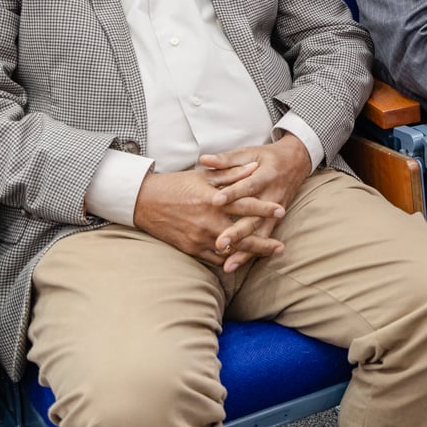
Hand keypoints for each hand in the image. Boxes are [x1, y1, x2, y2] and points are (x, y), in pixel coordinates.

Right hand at [132, 162, 283, 268]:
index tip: (281, 210)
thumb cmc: (175, 185)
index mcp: (212, 199)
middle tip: (280, 247)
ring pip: (230, 251)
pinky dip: (229, 259)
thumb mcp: (204, 176)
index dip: (264, 209)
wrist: (144, 202)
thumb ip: (231, 173)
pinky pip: (214, 259)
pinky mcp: (190, 249)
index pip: (244, 205)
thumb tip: (255, 166)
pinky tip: (241, 260)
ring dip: (249, 254)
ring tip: (265, 255)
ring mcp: (199, 238)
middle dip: (263, 243)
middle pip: (242, 236)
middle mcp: (207, 221)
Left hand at [201, 136, 312, 271]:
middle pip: (254, 217)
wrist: (296, 162)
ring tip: (228, 264)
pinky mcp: (275, 221)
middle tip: (219, 243)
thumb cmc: (267, 157)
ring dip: (244, 250)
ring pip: (259, 233)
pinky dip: (251, 253)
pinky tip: (236, 264)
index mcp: (265, 176)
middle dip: (237, 232)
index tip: (215, 201)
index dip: (232, 193)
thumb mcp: (249, 153)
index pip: (247, 186)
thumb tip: (203, 159)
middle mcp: (272, 196)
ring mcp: (275, 212)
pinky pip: (262, 238)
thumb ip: (227, 159)